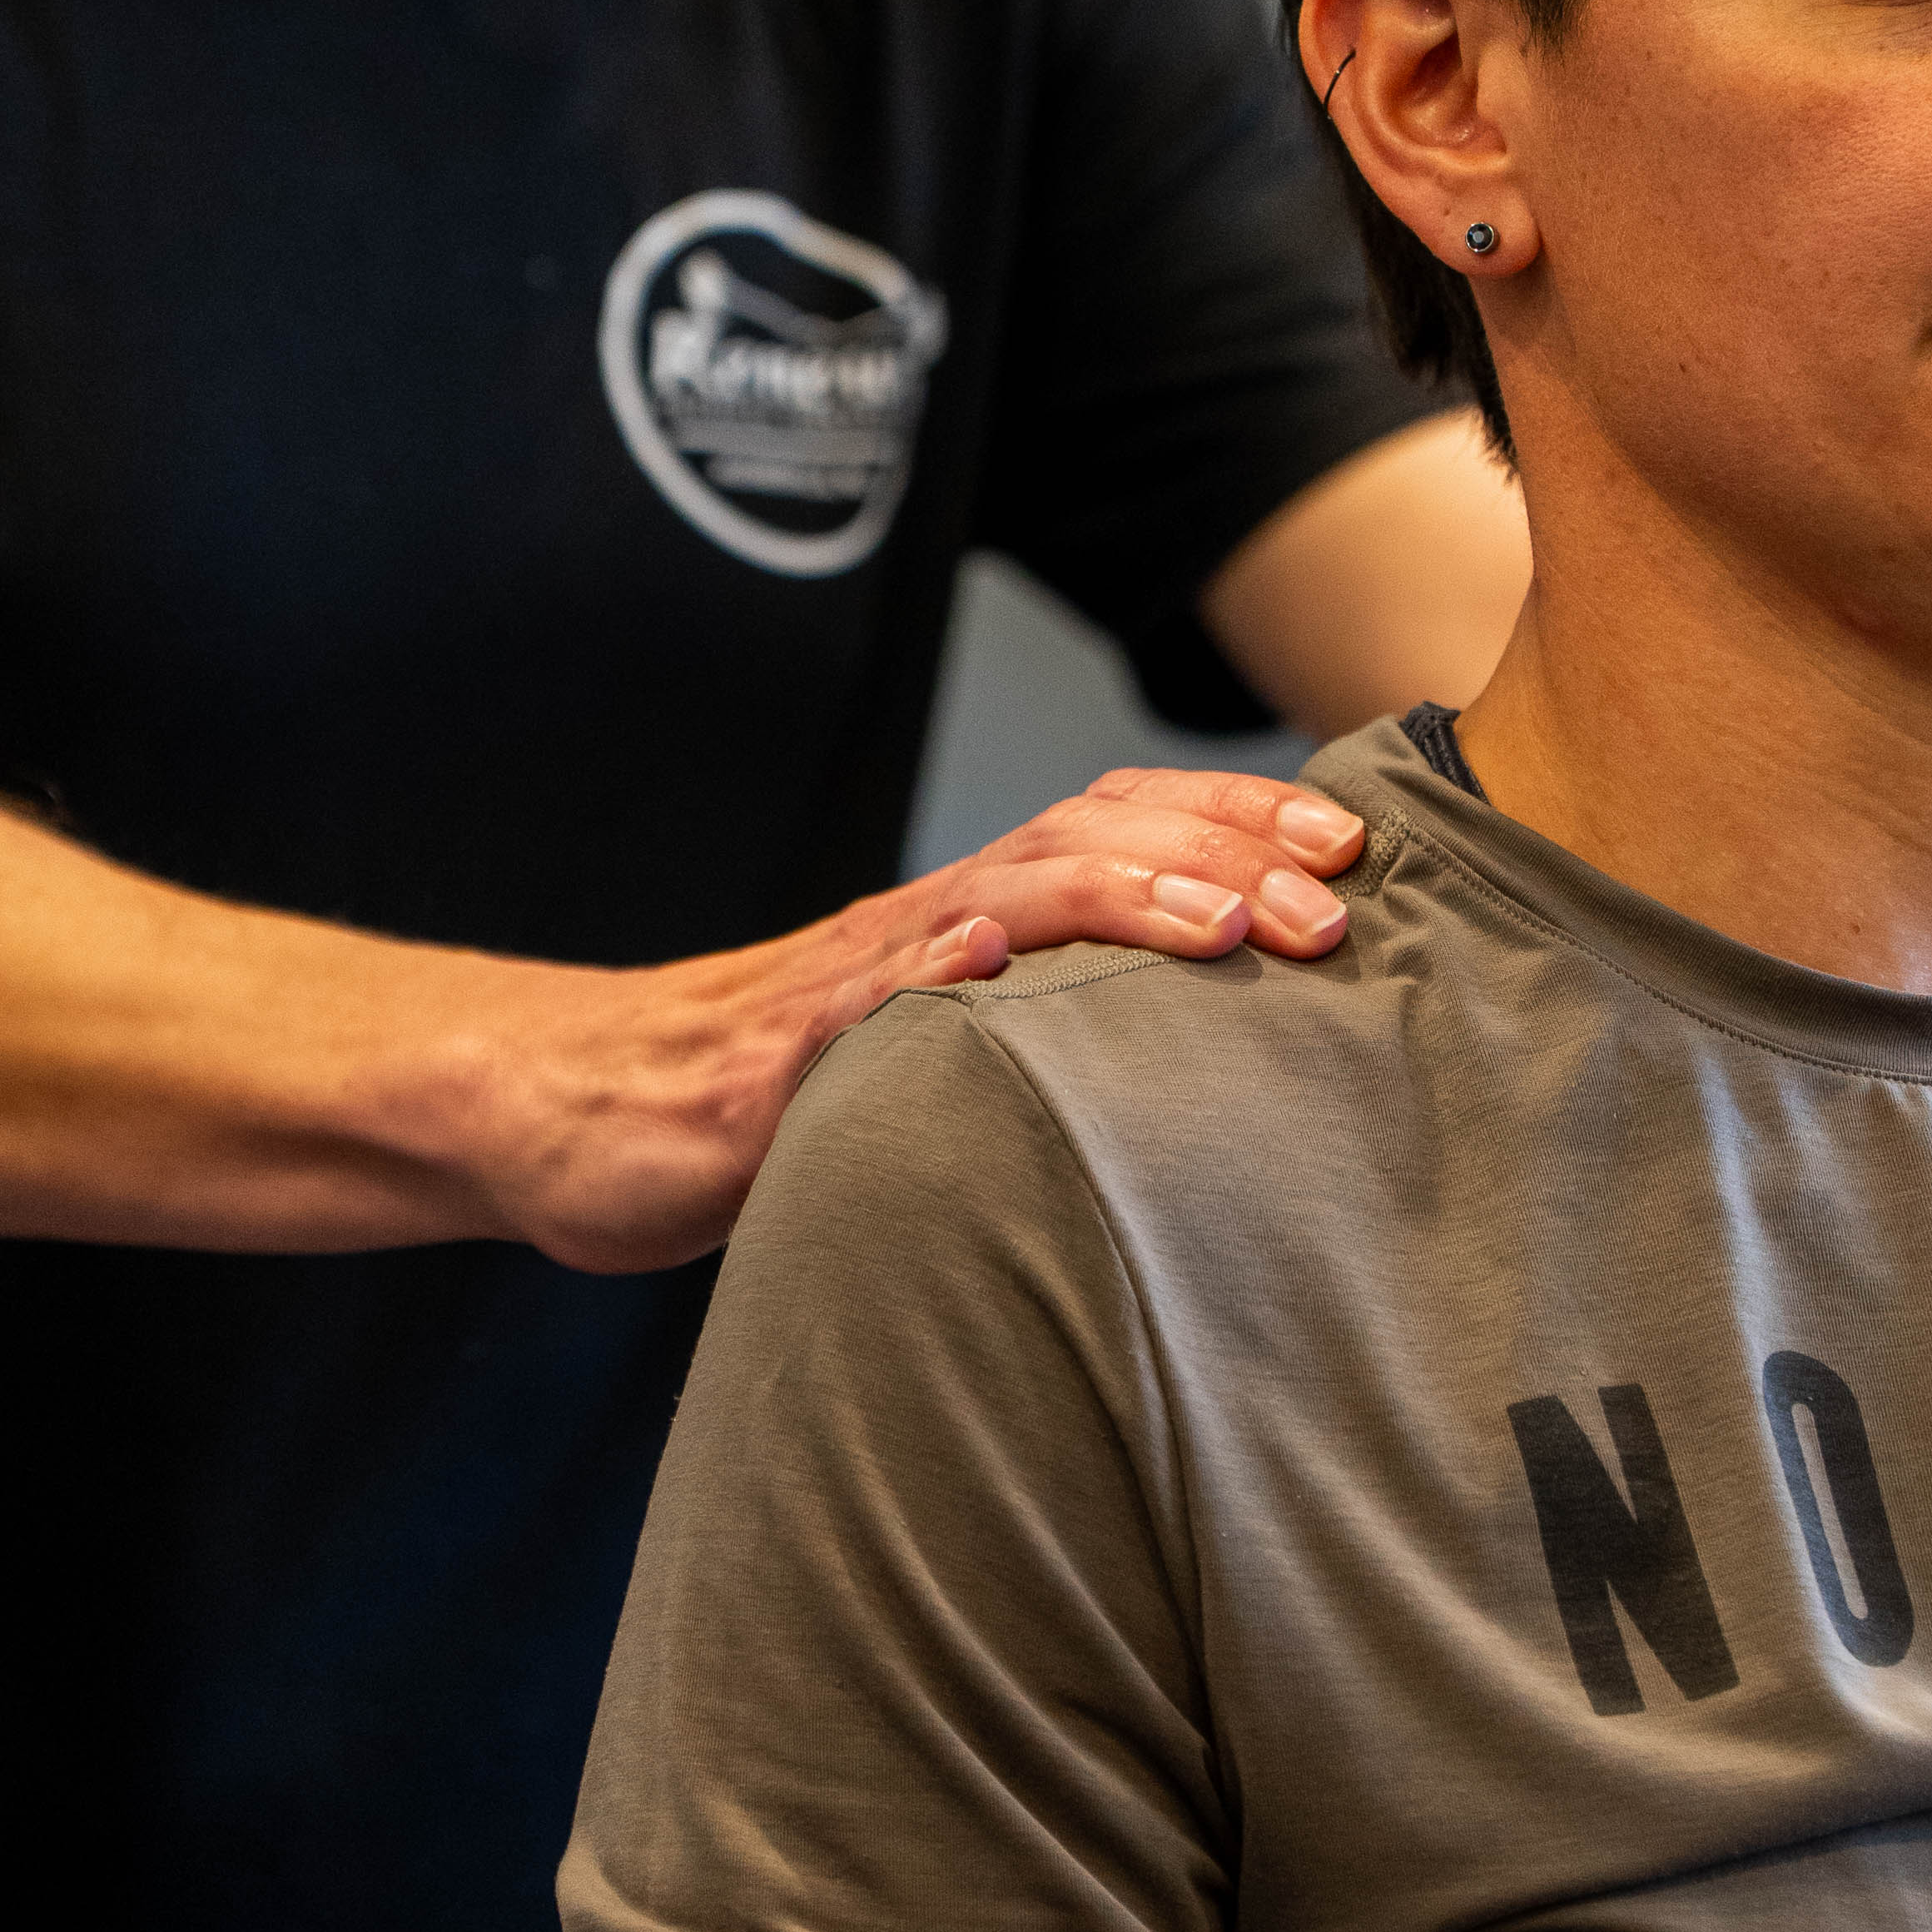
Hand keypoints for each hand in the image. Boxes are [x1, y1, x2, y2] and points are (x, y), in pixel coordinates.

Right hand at [469, 766, 1369, 1273]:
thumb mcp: (932, 1058)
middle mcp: (924, 927)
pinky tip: (996, 962)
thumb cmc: (765, 1097)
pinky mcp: (779, 1054)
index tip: (1351, 847)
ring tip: (1222, 921)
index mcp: (969, 924)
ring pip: (1001, 903)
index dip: (1234, 821)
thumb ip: (1038, 1045)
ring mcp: (851, 979)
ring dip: (1121, 900)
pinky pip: (864, 1002)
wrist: (580, 1110)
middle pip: (1088, 842)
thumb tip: (1195, 1073)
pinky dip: (937, 971)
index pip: (1119, 827)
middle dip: (1223, 858)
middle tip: (1335, 904)